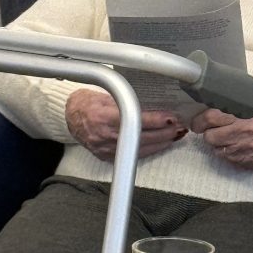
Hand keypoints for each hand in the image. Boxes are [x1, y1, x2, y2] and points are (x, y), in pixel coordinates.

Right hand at [66, 89, 186, 162]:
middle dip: (164, 132)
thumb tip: (155, 104)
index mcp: (102, 116)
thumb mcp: (106, 95)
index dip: (155, 120)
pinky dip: (150, 149)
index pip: (135, 120)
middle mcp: (104, 135)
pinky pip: (134, 156)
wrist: (72, 117)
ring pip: (141, 149)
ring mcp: (106, 149)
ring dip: (161, 142)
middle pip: (142, 138)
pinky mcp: (108, 157)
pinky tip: (161, 143)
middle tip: (180, 125)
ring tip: (176, 134)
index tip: (170, 117)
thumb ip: (127, 101)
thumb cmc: (89, 103)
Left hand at [190, 100, 252, 171]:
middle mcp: (241, 133)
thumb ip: (243, 98)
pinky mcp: (250, 162)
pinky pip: (230, 160)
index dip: (199, 120)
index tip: (198, 120)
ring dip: (218, 144)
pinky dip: (229, 154)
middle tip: (208, 129)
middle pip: (209, 136)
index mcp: (243, 114)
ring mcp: (245, 150)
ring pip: (217, 150)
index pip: (209, 117)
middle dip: (207, 132)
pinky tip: (236, 146)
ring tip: (225, 137)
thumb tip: (223, 93)